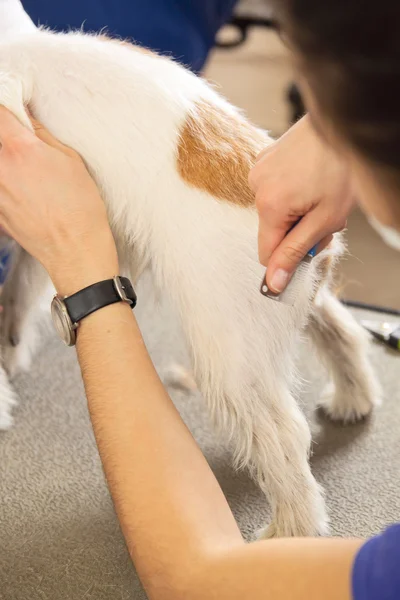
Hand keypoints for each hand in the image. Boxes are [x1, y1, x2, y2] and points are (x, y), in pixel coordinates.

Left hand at [0, 107, 118, 293]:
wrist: (75, 251)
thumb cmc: (80, 209)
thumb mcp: (71, 161)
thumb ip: (43, 136)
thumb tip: (27, 120)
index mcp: (19, 149)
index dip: (6, 107)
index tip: (14, 112)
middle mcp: (0, 167)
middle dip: (9, 140)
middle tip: (24, 146)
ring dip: (8, 164)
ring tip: (29, 176)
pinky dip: (8, 186)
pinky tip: (26, 194)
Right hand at [249, 116, 353, 292]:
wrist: (345, 122)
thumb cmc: (341, 168)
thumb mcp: (325, 220)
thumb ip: (295, 252)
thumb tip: (273, 282)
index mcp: (269, 205)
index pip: (266, 254)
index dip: (288, 258)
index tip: (310, 250)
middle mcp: (256, 186)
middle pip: (274, 230)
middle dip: (299, 230)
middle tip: (325, 215)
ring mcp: (259, 169)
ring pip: (276, 210)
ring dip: (298, 211)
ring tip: (320, 193)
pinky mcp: (265, 157)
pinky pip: (274, 189)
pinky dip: (293, 192)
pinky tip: (311, 179)